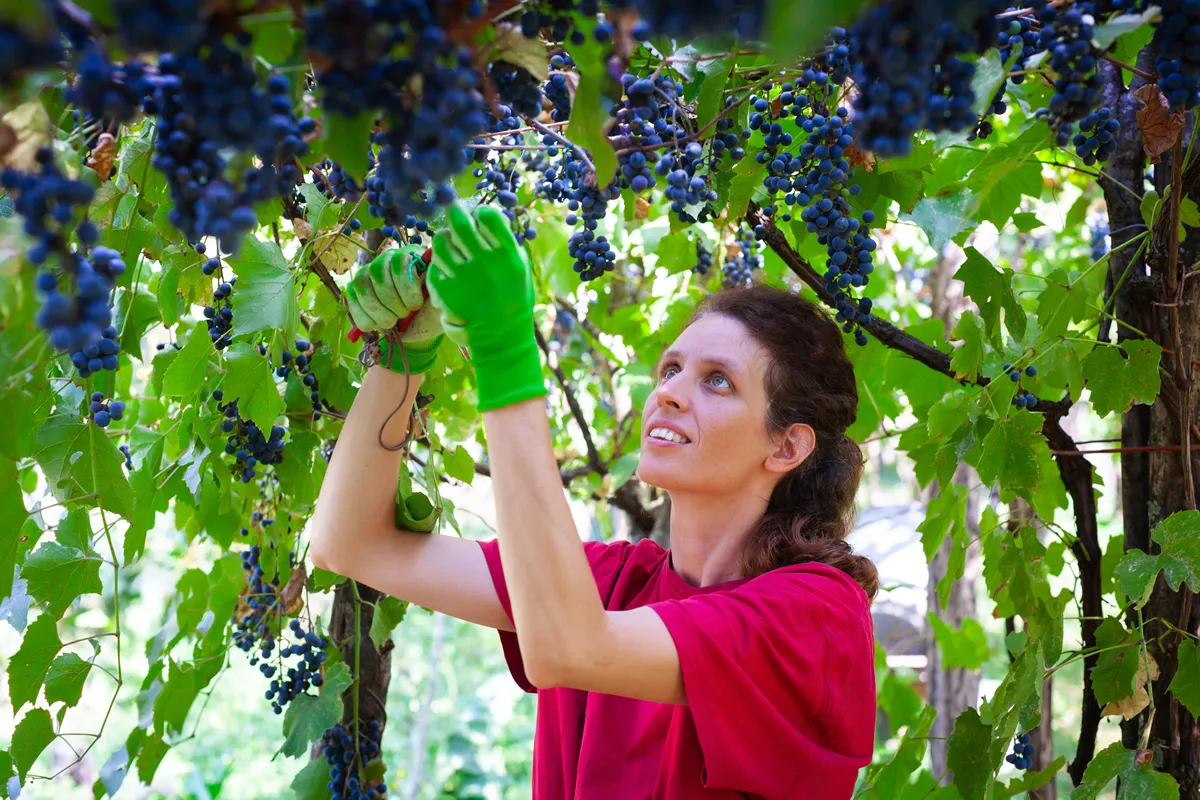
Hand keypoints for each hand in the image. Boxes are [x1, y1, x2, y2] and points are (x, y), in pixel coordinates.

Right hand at [345, 244, 443, 374]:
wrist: (422, 326)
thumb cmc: (436, 310)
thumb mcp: (444, 299)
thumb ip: (439, 287)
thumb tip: (431, 276)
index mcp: (413, 256)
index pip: (399, 261)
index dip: (405, 286)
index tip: (416, 305)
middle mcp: (389, 259)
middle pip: (378, 272)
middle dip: (392, 302)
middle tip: (404, 315)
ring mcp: (370, 274)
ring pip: (362, 285)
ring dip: (377, 310)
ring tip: (391, 323)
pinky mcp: (358, 290)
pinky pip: (351, 297)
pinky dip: (363, 316)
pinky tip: (376, 326)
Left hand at [427, 203, 546, 411]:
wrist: (502, 338)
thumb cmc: (513, 298)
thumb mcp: (520, 267)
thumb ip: (506, 241)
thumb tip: (485, 214)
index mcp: (508, 255)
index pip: (487, 215)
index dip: (480, 213)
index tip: (478, 217)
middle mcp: (485, 263)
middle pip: (460, 222)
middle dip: (455, 215)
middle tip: (454, 215)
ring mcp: (463, 277)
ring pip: (441, 241)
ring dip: (444, 239)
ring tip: (450, 246)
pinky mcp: (445, 291)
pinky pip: (434, 265)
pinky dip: (439, 266)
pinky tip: (448, 271)